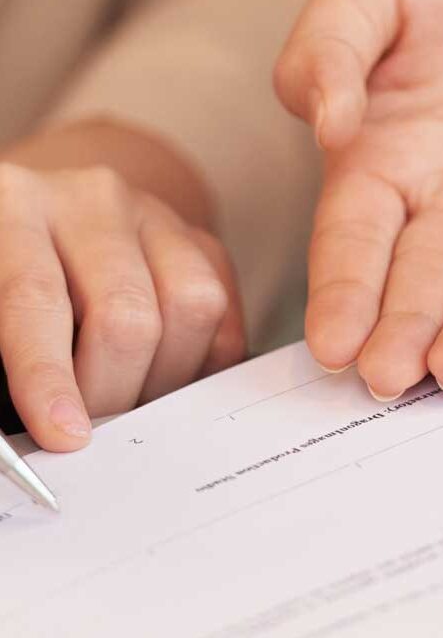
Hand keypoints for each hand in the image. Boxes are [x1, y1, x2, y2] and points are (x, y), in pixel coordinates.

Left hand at [0, 127, 244, 450]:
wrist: (63, 212)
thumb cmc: (16, 270)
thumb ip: (10, 351)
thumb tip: (50, 423)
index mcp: (17, 209)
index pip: (36, 301)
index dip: (49, 378)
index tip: (65, 435)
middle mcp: (93, 202)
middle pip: (128, 314)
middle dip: (115, 392)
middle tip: (99, 426)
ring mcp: (157, 216)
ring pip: (194, 307)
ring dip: (168, 378)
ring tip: (136, 396)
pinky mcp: (202, 240)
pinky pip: (226, 315)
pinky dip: (204, 362)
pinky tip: (169, 370)